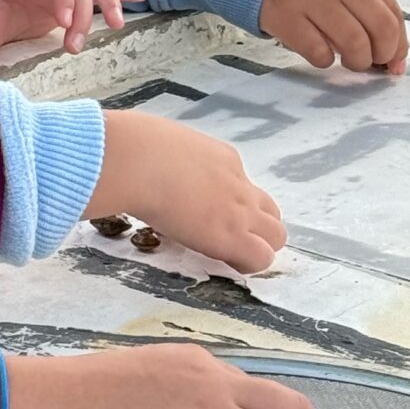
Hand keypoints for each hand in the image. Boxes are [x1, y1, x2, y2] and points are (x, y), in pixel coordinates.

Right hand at [92, 109, 284, 271]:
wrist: (138, 163)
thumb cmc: (133, 148)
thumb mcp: (159, 144)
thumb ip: (165, 157)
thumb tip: (145, 163)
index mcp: (221, 157)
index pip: (241, 184)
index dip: (228, 203)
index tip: (205, 211)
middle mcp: (238, 183)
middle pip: (271, 210)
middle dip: (256, 226)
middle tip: (224, 237)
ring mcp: (239, 210)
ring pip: (276, 235)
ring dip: (257, 246)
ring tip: (227, 255)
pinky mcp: (233, 236)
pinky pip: (260, 257)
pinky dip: (248, 263)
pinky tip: (223, 263)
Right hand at [261, 0, 406, 73]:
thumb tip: (389, 44)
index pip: (392, 10)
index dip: (399, 42)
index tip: (396, 59)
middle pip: (381, 28)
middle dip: (383, 54)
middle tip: (374, 62)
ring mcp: (310, 0)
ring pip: (355, 45)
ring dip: (357, 61)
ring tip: (348, 60)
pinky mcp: (286, 19)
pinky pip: (320, 53)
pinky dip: (325, 60)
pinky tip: (320, 53)